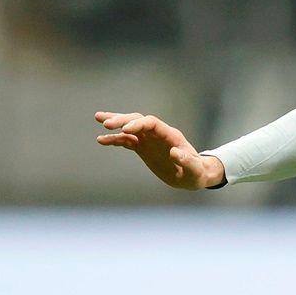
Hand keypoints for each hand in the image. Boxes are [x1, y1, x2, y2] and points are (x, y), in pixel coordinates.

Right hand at [93, 111, 223, 189]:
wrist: (194, 175)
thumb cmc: (196, 172)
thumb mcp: (194, 170)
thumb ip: (186, 160)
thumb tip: (174, 152)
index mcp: (170, 135)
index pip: (151, 123)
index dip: (138, 124)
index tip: (125, 129)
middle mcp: (158, 134)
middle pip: (138, 120)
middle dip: (123, 120)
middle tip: (106, 123)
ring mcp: (149, 140)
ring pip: (130, 127)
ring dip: (115, 124)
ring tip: (98, 119)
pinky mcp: (143, 148)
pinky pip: (127, 141)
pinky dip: (115, 140)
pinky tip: (101, 141)